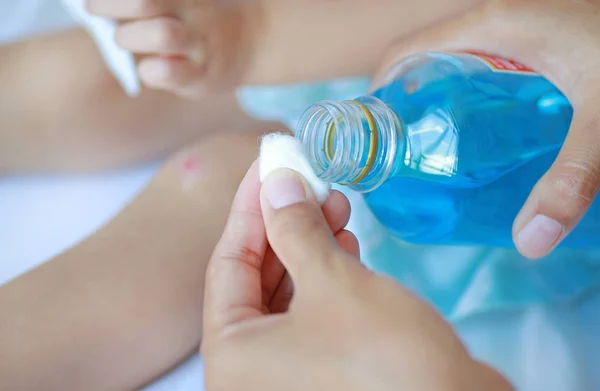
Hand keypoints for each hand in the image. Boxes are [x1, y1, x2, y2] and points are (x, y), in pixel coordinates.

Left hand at [86, 0, 259, 97]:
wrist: (253, 44)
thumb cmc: (202, 19)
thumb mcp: (184, 0)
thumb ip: (152, 3)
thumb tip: (101, 6)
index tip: (93, 0)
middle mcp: (194, 14)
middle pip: (145, 1)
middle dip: (110, 5)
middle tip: (96, 12)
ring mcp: (200, 46)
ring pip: (162, 33)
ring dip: (131, 37)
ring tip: (127, 40)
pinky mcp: (202, 77)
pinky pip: (166, 72)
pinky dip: (148, 71)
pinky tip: (151, 68)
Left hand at [201, 161, 512, 390]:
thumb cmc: (382, 356)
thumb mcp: (332, 281)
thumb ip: (295, 229)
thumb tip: (276, 182)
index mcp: (232, 354)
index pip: (228, 263)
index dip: (249, 207)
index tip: (268, 164)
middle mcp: (250, 368)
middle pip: (257, 276)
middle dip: (285, 223)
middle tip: (308, 181)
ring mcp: (287, 371)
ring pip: (287, 290)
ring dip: (309, 244)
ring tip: (335, 205)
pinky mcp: (323, 368)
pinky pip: (311, 310)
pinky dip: (326, 275)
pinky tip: (345, 243)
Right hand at [375, 0, 599, 258]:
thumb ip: (571, 180)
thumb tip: (529, 241)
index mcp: (491, 25)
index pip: (404, 52)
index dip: (378, 92)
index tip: (373, 138)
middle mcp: (494, 20)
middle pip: (421, 62)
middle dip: (403, 106)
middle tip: (404, 158)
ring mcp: (514, 28)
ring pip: (449, 64)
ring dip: (432, 102)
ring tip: (433, 151)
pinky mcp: (533, 41)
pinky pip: (478, 65)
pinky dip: (463, 94)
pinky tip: (480, 132)